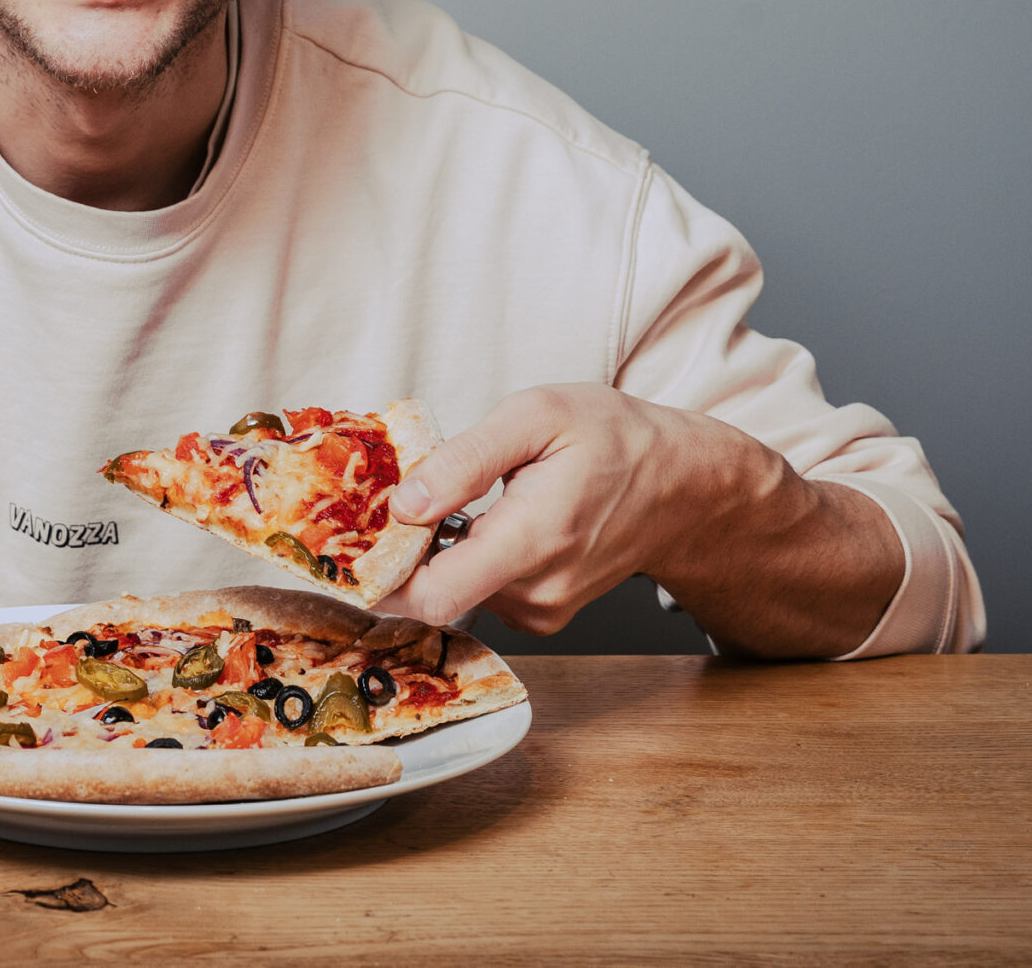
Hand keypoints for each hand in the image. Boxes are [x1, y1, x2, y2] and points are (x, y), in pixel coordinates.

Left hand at [378, 384, 899, 655]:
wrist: (684, 487)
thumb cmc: (614, 439)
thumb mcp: (535, 418)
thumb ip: (463, 462)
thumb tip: (402, 505)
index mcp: (532, 541)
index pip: (434, 597)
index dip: (378, 578)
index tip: (347, 542)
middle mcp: (535, 593)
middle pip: (433, 595)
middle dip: (398, 555)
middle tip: (377, 504)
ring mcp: (540, 611)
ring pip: (454, 593)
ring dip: (432, 553)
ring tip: (439, 501)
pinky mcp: (541, 614)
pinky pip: (479, 592)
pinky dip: (461, 560)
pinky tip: (475, 521)